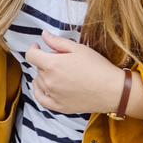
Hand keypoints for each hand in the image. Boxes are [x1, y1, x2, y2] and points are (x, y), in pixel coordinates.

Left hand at [24, 33, 142, 123]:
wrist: (112, 90)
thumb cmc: (97, 67)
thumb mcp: (78, 49)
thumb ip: (58, 42)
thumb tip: (44, 35)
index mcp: (52, 65)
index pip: (31, 55)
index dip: (33, 48)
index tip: (38, 46)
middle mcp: (49, 81)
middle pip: (38, 68)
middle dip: (45, 60)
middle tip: (60, 58)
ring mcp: (53, 95)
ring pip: (39, 81)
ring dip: (43, 74)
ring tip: (57, 71)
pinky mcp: (59, 106)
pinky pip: (41, 99)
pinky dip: (37, 91)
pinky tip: (39, 85)